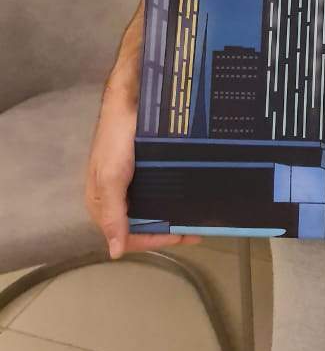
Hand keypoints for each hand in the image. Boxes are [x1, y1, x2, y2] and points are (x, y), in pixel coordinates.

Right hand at [85, 83, 201, 259]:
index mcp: (101, 203)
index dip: (155, 240)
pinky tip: (186, 197)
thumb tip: (114, 253)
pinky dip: (171, 197)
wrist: (128, 97)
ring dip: (171, 215)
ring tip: (196, 216)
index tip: (182, 237)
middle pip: (141, 225)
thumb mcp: (111, 177)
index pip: (127, 236)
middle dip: (168, 231)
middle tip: (196, 229)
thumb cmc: (117, 137)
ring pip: (150, 209)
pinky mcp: (139, 167)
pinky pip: (155, 190)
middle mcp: (113, 197)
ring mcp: (127, 181)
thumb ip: (112, 215)